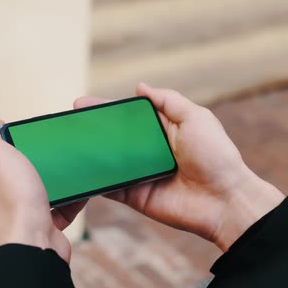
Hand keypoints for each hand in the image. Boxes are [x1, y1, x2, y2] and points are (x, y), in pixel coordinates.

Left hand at [0, 120, 85, 262]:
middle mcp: (5, 192)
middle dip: (43, 155)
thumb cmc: (13, 197)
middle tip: (60, 144)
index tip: (34, 130)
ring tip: (76, 161)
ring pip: (47, 184)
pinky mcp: (48, 222)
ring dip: (61, 174)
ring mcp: (26, 208)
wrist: (33, 241)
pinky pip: (65, 203)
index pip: (0, 150)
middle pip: (26, 166)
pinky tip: (86, 184)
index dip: (15, 137)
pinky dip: (76, 195)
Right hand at [74, 84, 284, 251]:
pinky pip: (109, 186)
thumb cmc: (215, 155)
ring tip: (64, 144)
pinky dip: (93, 180)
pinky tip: (75, 171)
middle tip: (66, 122)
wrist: (224, 201)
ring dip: (88, 153)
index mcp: (162, 129)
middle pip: (113, 138)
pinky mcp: (134, 195)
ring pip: (108, 161)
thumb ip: (168, 100)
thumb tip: (139, 86)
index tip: (82, 103)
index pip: (128, 116)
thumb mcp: (196, 118)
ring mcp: (140, 173)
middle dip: (90, 129)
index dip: (106, 109)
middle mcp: (148, 150)